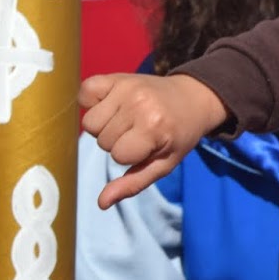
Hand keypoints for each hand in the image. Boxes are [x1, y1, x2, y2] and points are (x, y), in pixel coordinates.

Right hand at [79, 74, 228, 208]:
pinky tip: (112, 102)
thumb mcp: (164, 163)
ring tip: (127, 118)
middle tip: (138, 130)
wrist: (193, 98)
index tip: (147, 145)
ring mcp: (128, 87)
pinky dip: (92, 99)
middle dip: (116, 140)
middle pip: (101, 138)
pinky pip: (85, 91)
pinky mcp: (118, 76)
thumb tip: (101, 203)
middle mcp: (140, 105)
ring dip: (104, 124)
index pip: (117, 155)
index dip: (130, 155)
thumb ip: (133, 184)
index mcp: (154, 128)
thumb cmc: (178, 135)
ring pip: (89, 121)